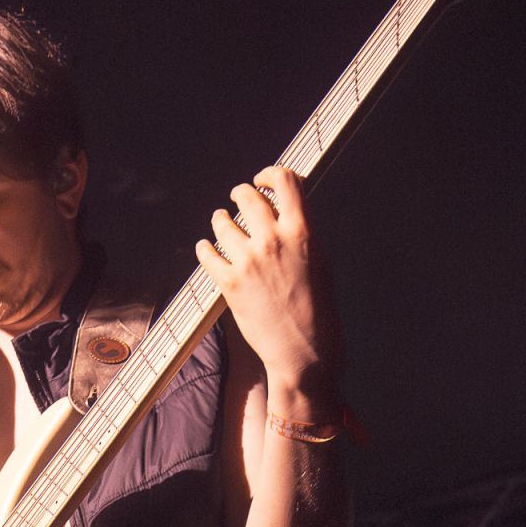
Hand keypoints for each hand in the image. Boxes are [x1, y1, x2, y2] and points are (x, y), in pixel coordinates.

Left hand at [194, 165, 340, 393]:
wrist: (303, 353)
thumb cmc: (317, 311)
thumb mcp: (320, 263)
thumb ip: (301, 233)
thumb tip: (284, 211)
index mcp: (302, 232)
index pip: (284, 180)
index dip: (270, 173)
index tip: (262, 179)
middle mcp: (273, 241)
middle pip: (247, 196)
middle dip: (241, 194)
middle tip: (238, 199)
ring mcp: (248, 261)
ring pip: (222, 222)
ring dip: (221, 220)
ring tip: (222, 222)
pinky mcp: (229, 283)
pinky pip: (206, 253)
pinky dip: (205, 248)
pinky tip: (208, 249)